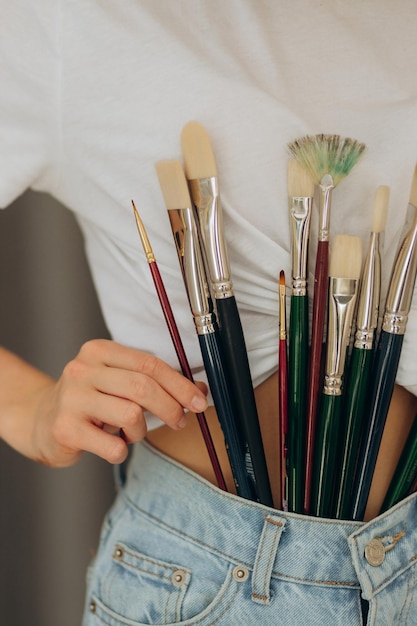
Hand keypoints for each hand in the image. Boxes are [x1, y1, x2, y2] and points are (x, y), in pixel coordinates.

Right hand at [30, 339, 207, 466]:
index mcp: (99, 351)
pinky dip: (122, 450)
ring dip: (141, 430)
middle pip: (142, 387)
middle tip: (180, 421)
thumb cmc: (90, 401)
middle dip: (170, 408)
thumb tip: (199, 391)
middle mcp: (82, 370)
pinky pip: (113, 446)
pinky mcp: (65, 429)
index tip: (198, 401)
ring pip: (130, 414)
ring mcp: (71, 399)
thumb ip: (154, 383)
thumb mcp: (118, 382)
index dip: (180, 384)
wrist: (41, 421)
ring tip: (131, 432)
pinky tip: (112, 445)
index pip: (150, 364)